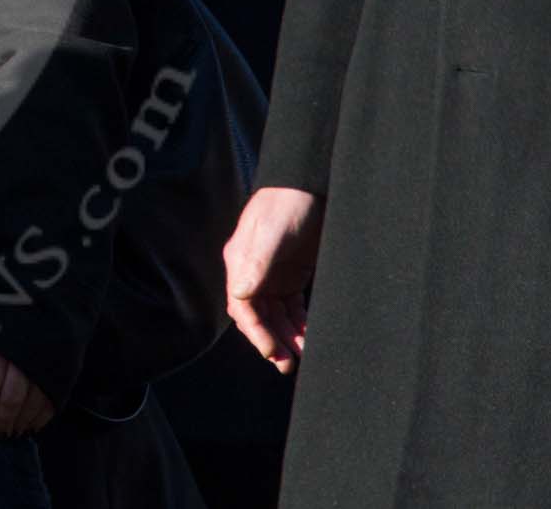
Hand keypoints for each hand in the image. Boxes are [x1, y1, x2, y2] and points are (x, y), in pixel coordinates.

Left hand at [0, 350, 54, 437]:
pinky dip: (39, 419)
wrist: (32, 324)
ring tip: (12, 432)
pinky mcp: (62, 373)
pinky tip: (29, 425)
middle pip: (12, 398)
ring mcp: (45, 364)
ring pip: (33, 404)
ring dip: (20, 423)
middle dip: (2, 421)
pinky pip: (51, 403)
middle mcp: (22, 354)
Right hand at [224, 185, 323, 373]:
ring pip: (276, 315)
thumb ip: (255, 264)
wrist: (309, 185)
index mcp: (241, 264)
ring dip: (286, 336)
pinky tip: (308, 336)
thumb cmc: (286, 206)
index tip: (271, 351)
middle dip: (271, 341)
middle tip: (286, 364)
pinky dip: (299, 323)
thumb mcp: (269, 234)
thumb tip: (241, 296)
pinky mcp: (293, 274)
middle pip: (258, 316)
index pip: (243, 307)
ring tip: (301, 356)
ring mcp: (273, 274)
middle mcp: (254, 272)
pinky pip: (292, 307)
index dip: (255, 332)